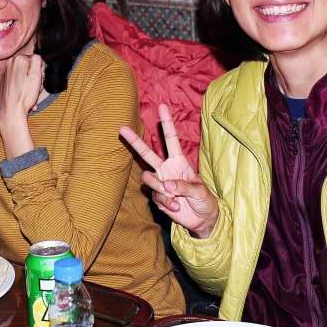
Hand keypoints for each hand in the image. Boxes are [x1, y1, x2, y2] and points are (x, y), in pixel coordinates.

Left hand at [0, 54, 44, 158]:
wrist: (11, 111)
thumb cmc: (24, 96)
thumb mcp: (36, 76)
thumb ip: (38, 60)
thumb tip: (38, 55)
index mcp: (18, 59)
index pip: (37, 59)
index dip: (41, 70)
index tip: (39, 80)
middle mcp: (9, 63)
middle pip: (30, 66)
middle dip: (35, 76)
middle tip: (35, 87)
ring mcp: (6, 72)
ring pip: (24, 73)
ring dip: (29, 82)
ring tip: (30, 93)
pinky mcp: (4, 81)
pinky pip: (17, 79)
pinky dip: (22, 86)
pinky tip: (24, 95)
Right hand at [120, 104, 218, 238]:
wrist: (202, 220)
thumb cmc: (205, 200)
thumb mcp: (200, 191)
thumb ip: (183, 186)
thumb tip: (166, 186)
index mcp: (179, 162)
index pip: (171, 140)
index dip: (167, 123)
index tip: (161, 107)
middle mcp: (166, 170)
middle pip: (147, 153)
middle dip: (134, 141)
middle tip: (121, 128)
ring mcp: (160, 183)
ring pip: (147, 178)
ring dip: (160, 188)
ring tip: (174, 198)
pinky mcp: (158, 197)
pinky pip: (154, 196)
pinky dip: (166, 203)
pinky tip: (176, 207)